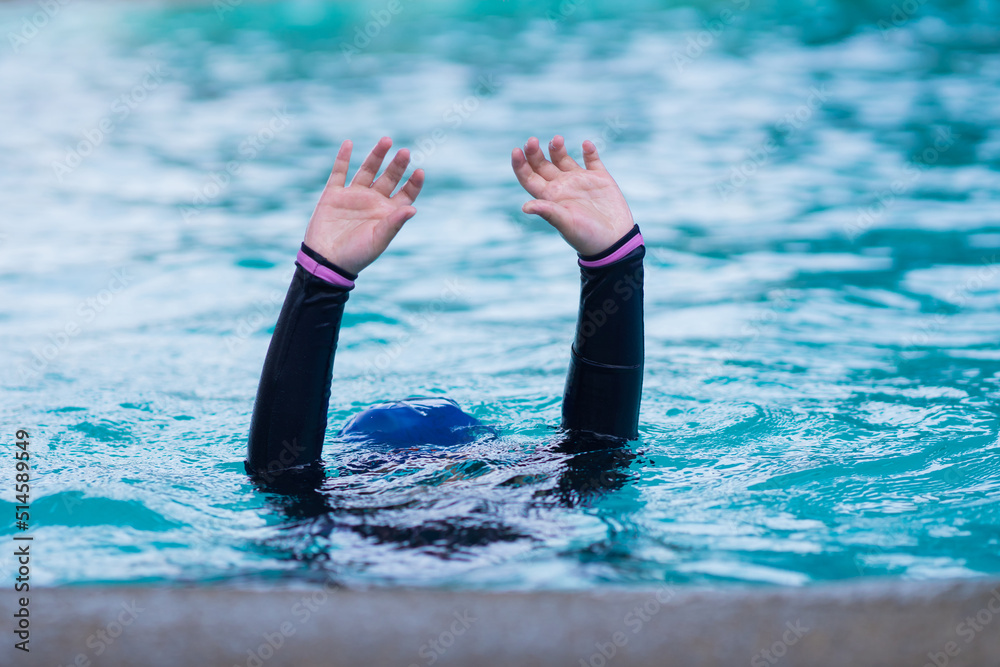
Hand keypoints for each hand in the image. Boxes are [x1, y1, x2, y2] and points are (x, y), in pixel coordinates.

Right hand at [304, 137, 423, 274]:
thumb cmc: (356, 255)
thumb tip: (413, 208)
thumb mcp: (378, 240)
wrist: (326, 261)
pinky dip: (343, 158)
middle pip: (389, 177)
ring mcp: (353, 196)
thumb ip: (394, 224)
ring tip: (387, 140)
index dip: (414, 183)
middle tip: (405, 152)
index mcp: (387, 213)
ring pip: (367, 170)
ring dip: (377, 155)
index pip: (405, 193)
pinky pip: (339, 172)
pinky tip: (349, 143)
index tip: (420, 171)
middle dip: (397, 165)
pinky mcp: (333, 194)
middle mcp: (372, 201)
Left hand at [511, 135, 633, 255]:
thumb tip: (524, 207)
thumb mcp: (566, 224)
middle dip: (535, 152)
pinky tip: (586, 145)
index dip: (520, 165)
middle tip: (532, 140)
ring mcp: (580, 182)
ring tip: (556, 140)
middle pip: (542, 165)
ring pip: (563, 159)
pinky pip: (592, 160)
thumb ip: (548, 212)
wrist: (615, 242)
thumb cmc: (587, 238)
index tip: (516, 150)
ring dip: (557, 148)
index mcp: (550, 197)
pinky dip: (590, 151)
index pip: (529, 177)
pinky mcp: (600, 180)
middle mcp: (562, 187)